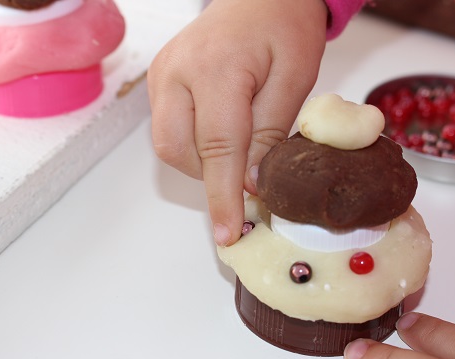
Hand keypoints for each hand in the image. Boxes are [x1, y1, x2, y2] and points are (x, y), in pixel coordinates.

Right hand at [147, 0, 327, 245]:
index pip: (217, 148)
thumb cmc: (284, 27)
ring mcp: (161, 75)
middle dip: (212, 176)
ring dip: (203, 161)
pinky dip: (195, 145)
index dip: (223, 196)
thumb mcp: (295, 78)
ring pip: (169, 145)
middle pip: (179, 151)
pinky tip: (222, 132)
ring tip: (239, 146)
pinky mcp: (159, 80)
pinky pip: (169, 129)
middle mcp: (176, 72)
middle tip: (250, 173)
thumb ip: (271, 133)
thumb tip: (251, 185)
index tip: (228, 234)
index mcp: (215, 69)